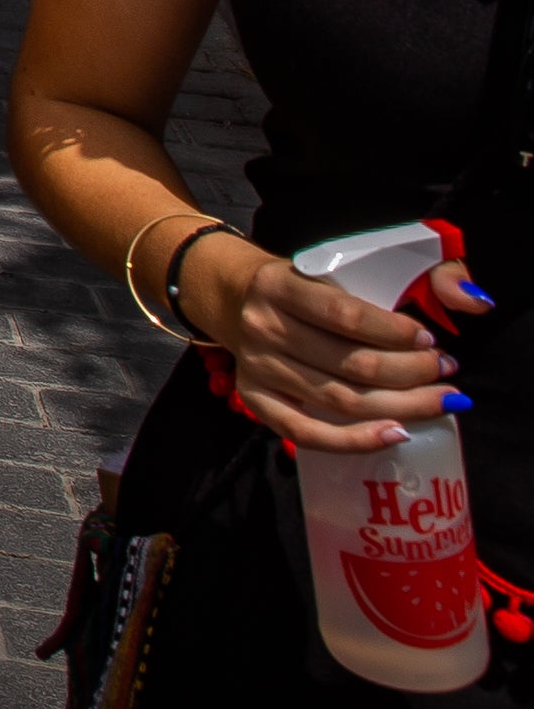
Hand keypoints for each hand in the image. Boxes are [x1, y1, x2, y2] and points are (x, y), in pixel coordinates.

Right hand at [182, 232, 481, 453]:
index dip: (395, 332)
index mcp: (279, 286)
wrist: (235, 297)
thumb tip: (471, 300)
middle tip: (445, 371)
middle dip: (412, 372)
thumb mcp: (334, 268)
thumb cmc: (302, 287)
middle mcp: (264, 328)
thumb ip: (397, 278)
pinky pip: (307, 434)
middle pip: (350, 364)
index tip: (430, 338)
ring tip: (438, 400)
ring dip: (401, 405)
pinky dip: (356, 440)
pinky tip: (397, 434)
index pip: (344, 315)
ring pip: (340, 401)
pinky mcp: (256, 399)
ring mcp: (258, 368)